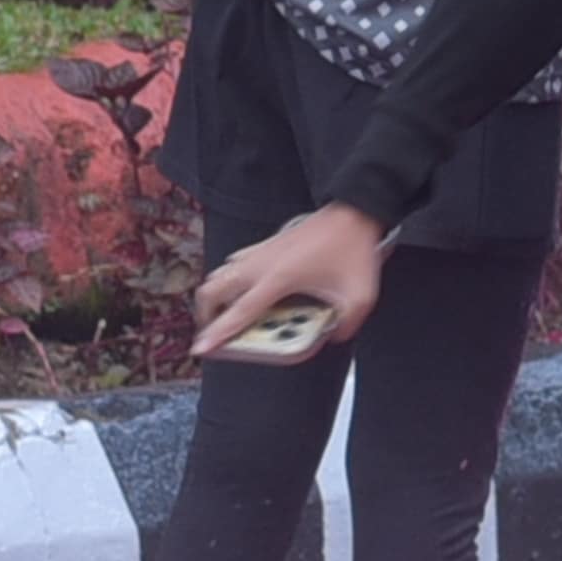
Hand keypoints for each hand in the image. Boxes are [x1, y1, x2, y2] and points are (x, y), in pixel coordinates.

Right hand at [191, 204, 387, 363]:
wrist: (354, 213)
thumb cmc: (353, 248)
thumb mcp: (360, 295)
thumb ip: (347, 324)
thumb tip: (335, 336)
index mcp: (278, 279)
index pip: (239, 312)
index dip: (218, 332)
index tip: (201, 348)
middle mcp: (261, 265)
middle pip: (212, 290)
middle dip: (207, 314)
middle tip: (215, 331)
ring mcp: (260, 252)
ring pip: (219, 274)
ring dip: (215, 295)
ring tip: (226, 313)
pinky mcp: (265, 244)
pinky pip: (234, 262)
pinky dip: (230, 277)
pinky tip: (246, 287)